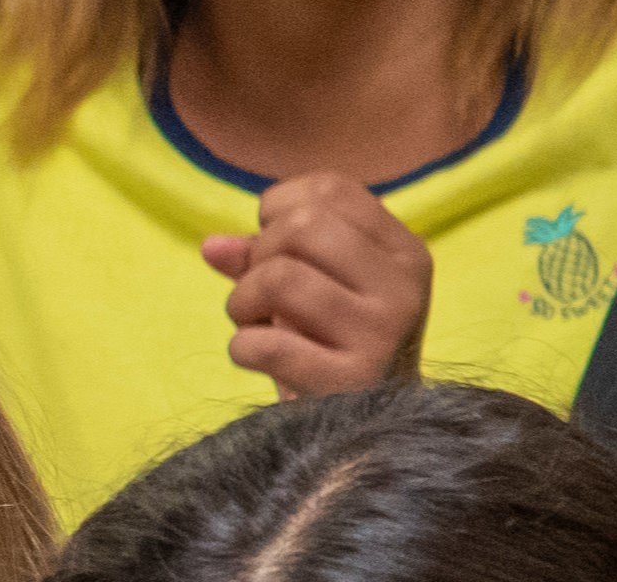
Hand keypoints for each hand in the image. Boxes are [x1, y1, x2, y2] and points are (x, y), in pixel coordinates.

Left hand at [206, 174, 432, 399]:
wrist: (375, 428)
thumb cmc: (338, 347)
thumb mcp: (317, 289)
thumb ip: (265, 257)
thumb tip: (213, 246)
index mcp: (404, 251)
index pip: (331, 188)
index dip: (280, 207)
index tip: (276, 246)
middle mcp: (403, 284)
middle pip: (302, 224)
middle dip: (259, 255)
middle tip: (263, 292)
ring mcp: (383, 332)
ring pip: (280, 277)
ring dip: (243, 303)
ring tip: (254, 324)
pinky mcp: (352, 381)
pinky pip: (267, 344)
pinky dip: (243, 348)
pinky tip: (257, 358)